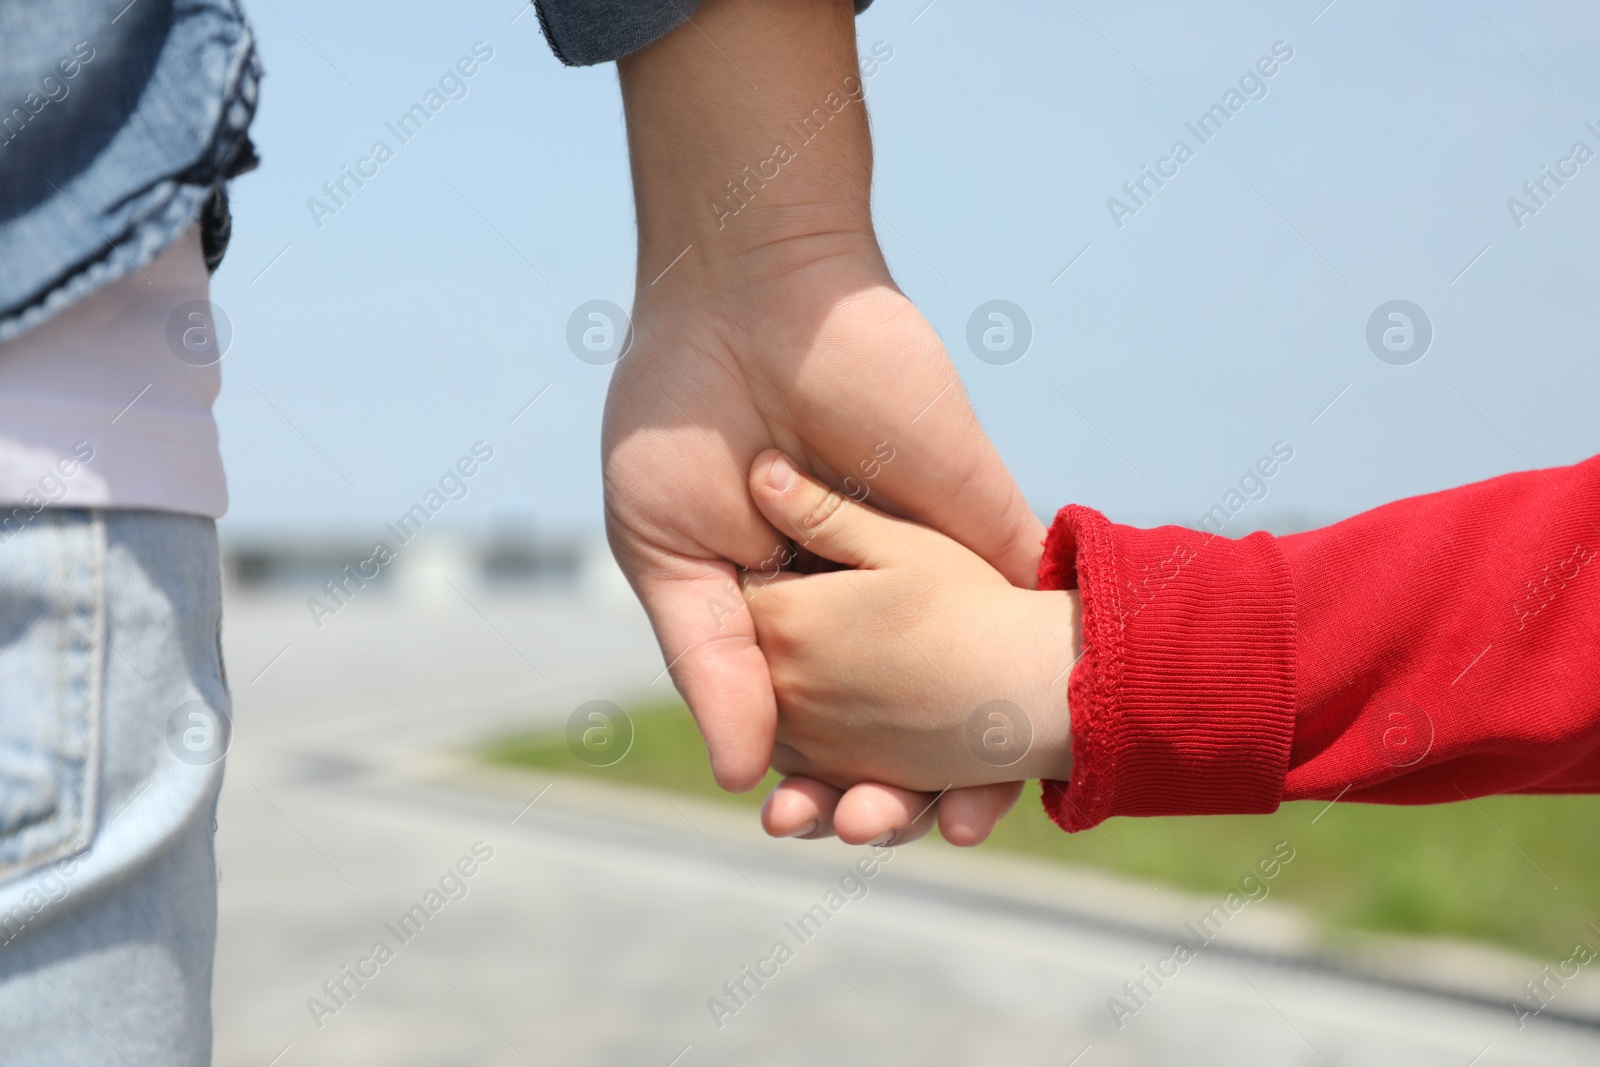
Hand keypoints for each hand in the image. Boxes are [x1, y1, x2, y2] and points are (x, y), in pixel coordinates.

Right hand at [606, 0, 1044, 842]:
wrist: (748, 293)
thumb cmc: (683, 418)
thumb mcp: (670, 555)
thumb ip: (711, 662)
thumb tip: (740, 777)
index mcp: (777, 612)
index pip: (805, 724)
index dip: (807, 784)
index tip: (795, 826)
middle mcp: (854, 602)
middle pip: (889, 727)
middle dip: (880, 792)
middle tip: (858, 831)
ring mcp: (922, 568)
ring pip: (960, 698)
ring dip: (957, 773)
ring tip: (936, 826)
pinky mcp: (981, 527)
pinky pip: (1020, 624)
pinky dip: (1029, 702)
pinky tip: (1022, 771)